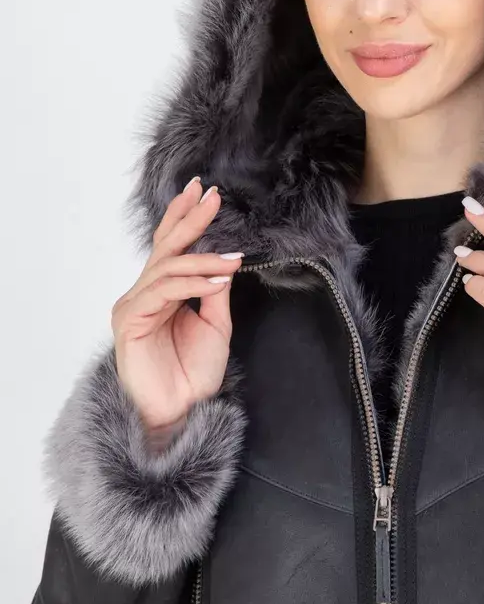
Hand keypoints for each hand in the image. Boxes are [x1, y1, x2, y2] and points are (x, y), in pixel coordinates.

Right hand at [110, 179, 243, 437]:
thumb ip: (215, 291)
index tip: (201, 191)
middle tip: (210, 196)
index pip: (171, 247)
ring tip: (233, 260)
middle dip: (189, 219)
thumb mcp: (216, 324)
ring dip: (203, 260)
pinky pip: (163, 292)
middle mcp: (144, 294)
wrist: (182, 412)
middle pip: (165, 248)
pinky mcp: (130, 322)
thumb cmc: (194, 374)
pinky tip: (217, 281)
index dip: (184, 218)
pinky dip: (193, 283)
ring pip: (168, 268)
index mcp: (162, 292)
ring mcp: (134, 306)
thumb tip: (224, 260)